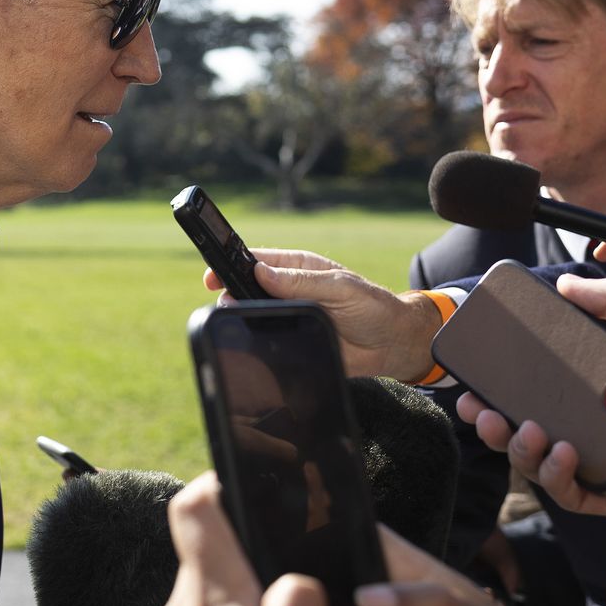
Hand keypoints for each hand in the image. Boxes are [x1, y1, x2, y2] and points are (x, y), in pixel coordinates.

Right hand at [204, 248, 439, 381]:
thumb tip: (261, 272)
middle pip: (247, 290)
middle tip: (225, 300)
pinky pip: (267, 344)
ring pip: (253, 317)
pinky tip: (253, 343)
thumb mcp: (339, 287)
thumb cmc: (372, 306)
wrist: (392, 345)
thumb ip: (301, 281)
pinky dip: (258, 344)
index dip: (231, 263)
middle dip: (231, 293)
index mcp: (297, 269)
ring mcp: (289, 318)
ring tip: (239, 320)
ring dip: (244, 318)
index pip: (256, 261)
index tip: (213, 272)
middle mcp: (288, 292)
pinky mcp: (292, 343)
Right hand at [459, 275, 605, 525]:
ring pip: (551, 461)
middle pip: (543, 422)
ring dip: (520, 445)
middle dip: (500, 415)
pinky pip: (578, 493)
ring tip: (514, 425)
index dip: (518, 377)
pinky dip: (556, 475)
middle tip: (473, 405)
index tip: (484, 369)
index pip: (559, 380)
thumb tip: (565, 282)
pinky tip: (553, 450)